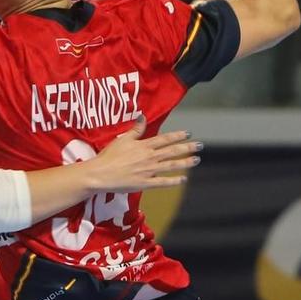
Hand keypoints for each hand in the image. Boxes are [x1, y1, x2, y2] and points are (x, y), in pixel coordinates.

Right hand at [86, 117, 200, 191]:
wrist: (101, 174)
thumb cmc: (109, 156)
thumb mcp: (122, 139)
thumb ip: (135, 129)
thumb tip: (143, 116)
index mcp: (144, 146)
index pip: (165, 139)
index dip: (178, 136)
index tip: (188, 133)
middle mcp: (149, 157)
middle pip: (172, 151)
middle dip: (187, 148)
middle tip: (200, 145)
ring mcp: (149, 170)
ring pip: (171, 165)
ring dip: (185, 162)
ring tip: (196, 160)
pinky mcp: (146, 183)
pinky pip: (163, 182)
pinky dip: (174, 180)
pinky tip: (183, 179)